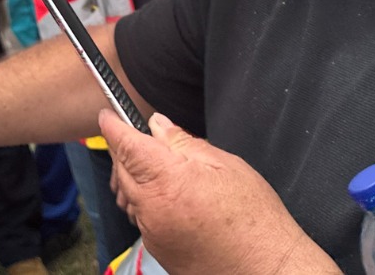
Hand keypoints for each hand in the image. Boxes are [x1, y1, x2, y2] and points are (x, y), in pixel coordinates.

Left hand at [101, 110, 340, 274]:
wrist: (266, 269)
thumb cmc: (256, 220)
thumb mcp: (226, 165)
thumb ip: (185, 143)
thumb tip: (158, 126)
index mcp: (168, 181)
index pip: (126, 146)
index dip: (113, 126)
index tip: (108, 115)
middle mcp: (152, 209)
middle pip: (122, 169)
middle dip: (124, 150)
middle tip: (140, 136)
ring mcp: (152, 233)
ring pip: (130, 194)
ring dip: (135, 177)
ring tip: (162, 168)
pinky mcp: (158, 250)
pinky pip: (142, 217)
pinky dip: (147, 201)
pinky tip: (171, 197)